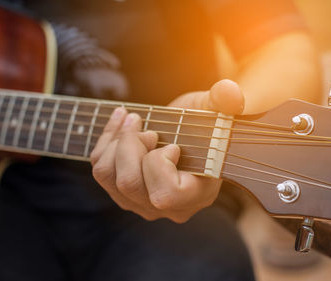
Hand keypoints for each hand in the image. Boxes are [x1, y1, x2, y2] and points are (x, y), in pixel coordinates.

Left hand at [90, 79, 243, 222]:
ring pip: (109, 178)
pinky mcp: (124, 192)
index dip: (159, 163)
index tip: (173, 144)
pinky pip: (101, 169)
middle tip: (147, 128)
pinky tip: (121, 121)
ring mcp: (143, 203)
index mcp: (197, 195)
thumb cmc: (206, 124)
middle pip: (129, 184)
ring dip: (115, 141)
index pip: (165, 195)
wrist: (190, 133)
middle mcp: (169, 208)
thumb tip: (229, 93)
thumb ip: (225, 103)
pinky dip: (106, 139)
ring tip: (133, 120)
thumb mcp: (216, 111)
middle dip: (130, 145)